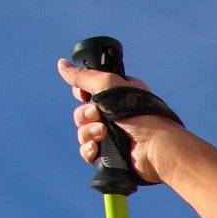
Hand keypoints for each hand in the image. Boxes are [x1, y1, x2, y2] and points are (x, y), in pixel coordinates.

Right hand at [56, 57, 179, 184]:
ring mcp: (112, 134)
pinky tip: (98, 148)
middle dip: (85, 114)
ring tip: (103, 133)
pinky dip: (89, 149)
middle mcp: (115, 113)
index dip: (82, 93)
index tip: (84, 95)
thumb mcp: (110, 86)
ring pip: (82, 132)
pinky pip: (87, 150)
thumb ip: (84, 77)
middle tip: (98, 114)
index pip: (88, 91)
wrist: (155, 146)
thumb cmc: (139, 112)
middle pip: (82, 113)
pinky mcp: (109, 153)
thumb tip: (61, 64)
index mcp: (118, 94)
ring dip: (89, 132)